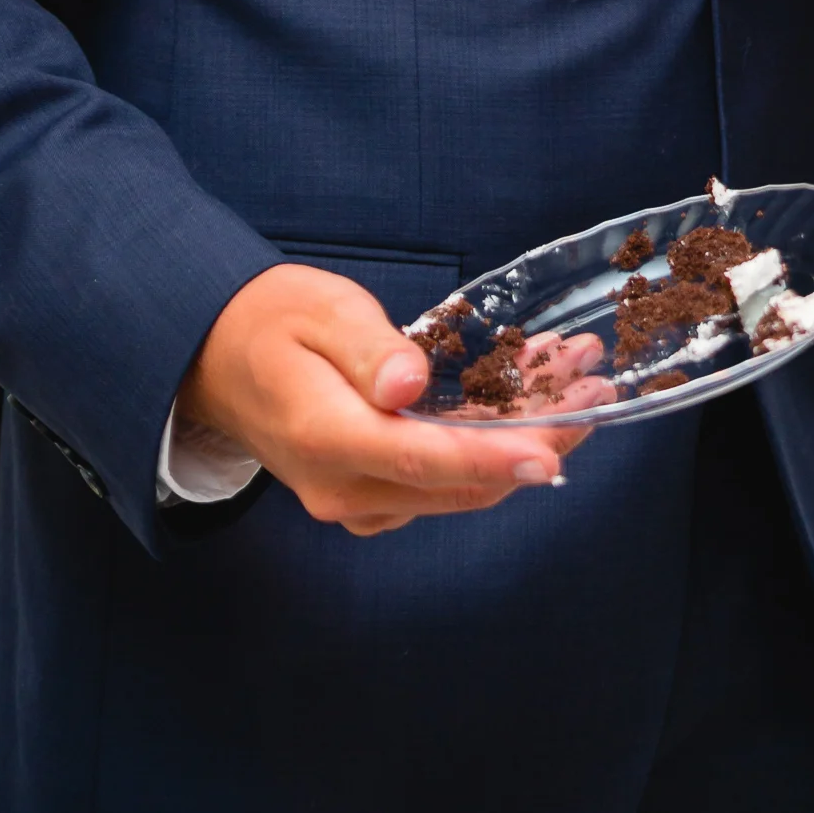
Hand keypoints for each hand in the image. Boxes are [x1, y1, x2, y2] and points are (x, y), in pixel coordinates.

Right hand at [178, 264, 607, 537]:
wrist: (218, 360)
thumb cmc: (271, 323)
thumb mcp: (318, 312)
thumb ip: (368, 349)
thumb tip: (408, 384)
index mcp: (327, 439)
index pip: (424, 458)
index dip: (495, 457)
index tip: (554, 451)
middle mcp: (345, 488)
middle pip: (458, 482)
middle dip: (538, 439)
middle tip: (595, 385)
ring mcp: (359, 500)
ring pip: (460, 485)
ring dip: (525, 438)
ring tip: (577, 379)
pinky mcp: (372, 494)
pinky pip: (443, 480)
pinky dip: (494, 444)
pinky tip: (529, 396)